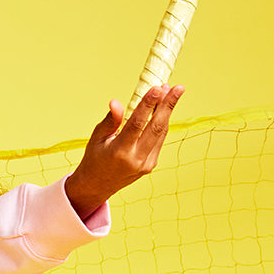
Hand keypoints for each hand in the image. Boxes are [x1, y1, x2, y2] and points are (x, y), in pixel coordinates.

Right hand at [64, 85, 183, 220]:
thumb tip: (116, 103)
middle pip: (156, 128)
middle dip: (168, 105)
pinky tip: (163, 109)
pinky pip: (159, 140)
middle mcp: (135, 159)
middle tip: (178, 87)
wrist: (97, 186)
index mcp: (119, 152)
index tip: (157, 88)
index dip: (148, 104)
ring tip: (172, 92)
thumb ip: (110, 121)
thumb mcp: (97, 138)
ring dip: (167, 111)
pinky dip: (162, 123)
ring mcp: (145, 164)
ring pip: (161, 132)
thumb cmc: (95, 159)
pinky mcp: (150, 165)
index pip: (137, 124)